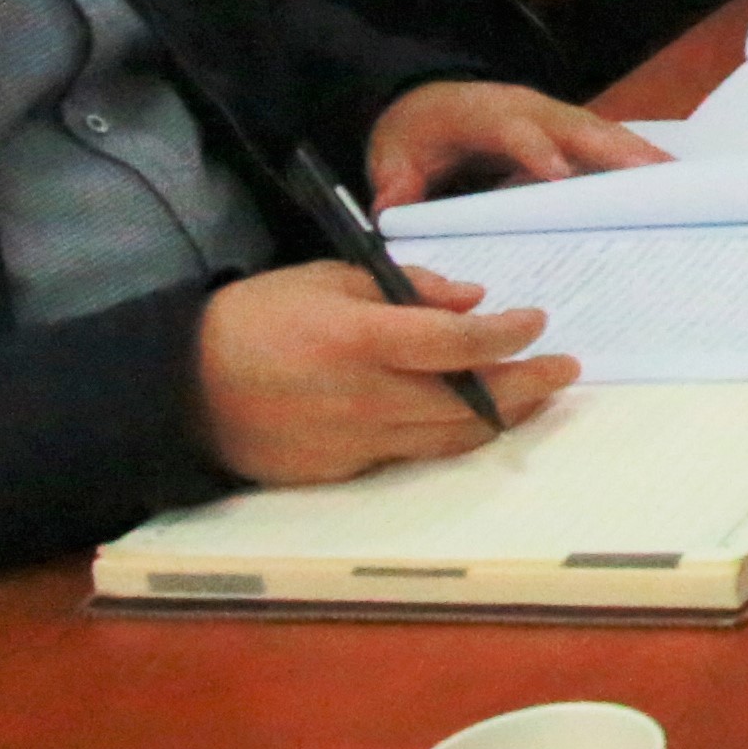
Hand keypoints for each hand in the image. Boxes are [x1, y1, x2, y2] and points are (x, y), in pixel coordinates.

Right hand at [195, 261, 569, 484]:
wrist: (182, 387)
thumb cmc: (259, 317)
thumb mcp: (331, 278)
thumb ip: (408, 288)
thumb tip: (474, 300)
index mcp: (359, 339)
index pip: (456, 344)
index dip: (507, 336)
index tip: (537, 321)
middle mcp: (364, 397)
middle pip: (469, 402)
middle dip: (528, 385)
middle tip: (565, 368)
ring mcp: (354, 441)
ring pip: (450, 438)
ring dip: (502, 416)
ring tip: (537, 393)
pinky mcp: (342, 471)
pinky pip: (412, 454)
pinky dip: (450, 436)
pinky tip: (475, 418)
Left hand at [361, 79, 662, 211]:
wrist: (423, 101)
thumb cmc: (413, 135)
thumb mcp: (392, 157)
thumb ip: (394, 183)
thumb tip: (391, 209)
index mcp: (483, 114)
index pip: (513, 130)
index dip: (536, 150)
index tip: (561, 176)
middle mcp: (528, 109)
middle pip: (575, 127)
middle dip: (611, 150)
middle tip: (650, 175)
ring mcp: (553, 117)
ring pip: (600, 132)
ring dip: (637, 153)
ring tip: (677, 178)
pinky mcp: (569, 130)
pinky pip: (606, 141)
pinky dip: (637, 155)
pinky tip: (669, 176)